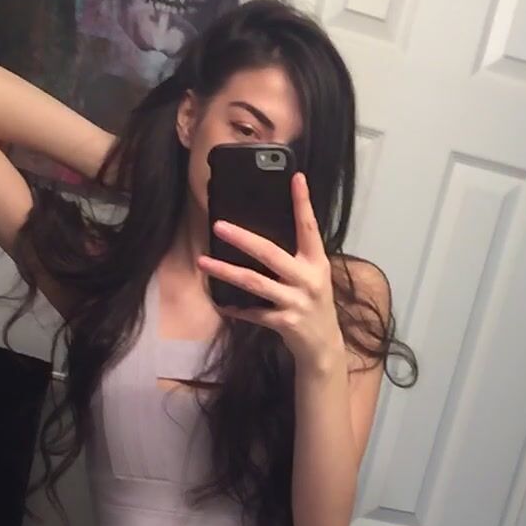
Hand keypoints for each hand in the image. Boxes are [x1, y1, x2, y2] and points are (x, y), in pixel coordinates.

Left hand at [197, 172, 344, 372]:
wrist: (323, 346)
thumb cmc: (313, 304)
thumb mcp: (312, 276)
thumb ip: (296, 256)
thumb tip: (262, 234)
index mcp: (317, 262)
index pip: (309, 227)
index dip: (303, 202)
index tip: (295, 178)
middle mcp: (308, 279)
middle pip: (271, 253)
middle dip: (243, 238)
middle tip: (218, 225)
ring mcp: (297, 302)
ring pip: (254, 282)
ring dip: (225, 271)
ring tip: (202, 262)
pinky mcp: (285, 322)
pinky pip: (253, 313)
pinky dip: (235, 307)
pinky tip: (219, 301)